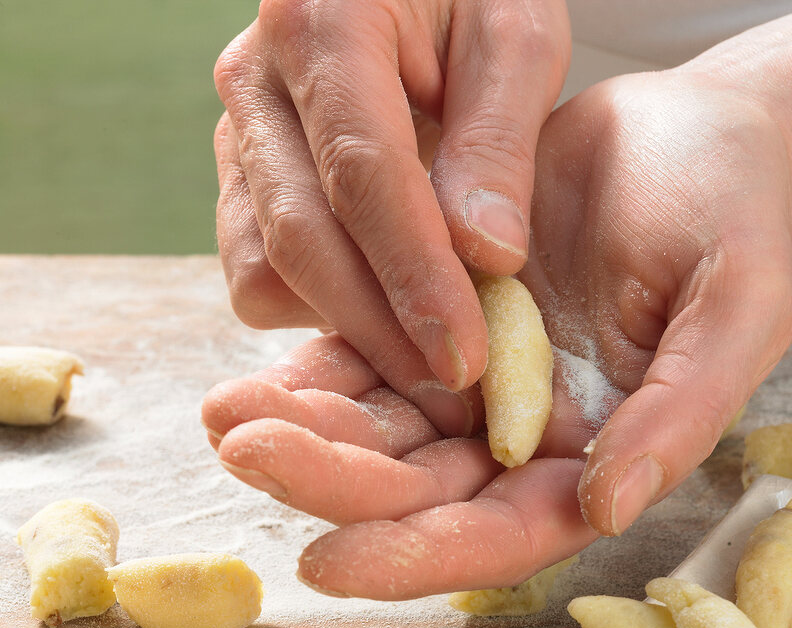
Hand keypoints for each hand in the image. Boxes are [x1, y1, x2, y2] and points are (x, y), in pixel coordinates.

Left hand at [203, 65, 791, 598]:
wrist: (700, 133)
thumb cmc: (736, 218)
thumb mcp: (736, 307)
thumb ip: (680, 412)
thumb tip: (609, 506)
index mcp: (602, 454)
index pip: (507, 531)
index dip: (422, 553)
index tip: (331, 559)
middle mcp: (533, 435)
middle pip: (422, 491)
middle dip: (335, 483)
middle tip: (249, 451)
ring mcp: (482, 380)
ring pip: (381, 432)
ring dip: (306, 433)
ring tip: (226, 414)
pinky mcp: (443, 317)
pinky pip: (367, 358)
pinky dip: (312, 374)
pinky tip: (257, 375)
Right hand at [213, 0, 570, 433]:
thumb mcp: (515, 36)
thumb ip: (500, 141)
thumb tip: (485, 256)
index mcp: (322, 21)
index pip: (364, 172)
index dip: (415, 276)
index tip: (465, 355)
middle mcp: (256, 81)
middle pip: (303, 237)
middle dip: (382, 328)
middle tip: (457, 389)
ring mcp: (238, 136)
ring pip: (267, 268)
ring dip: (348, 327)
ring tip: (432, 357)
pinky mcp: (241, 182)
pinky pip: (259, 274)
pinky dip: (320, 309)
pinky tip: (389, 310)